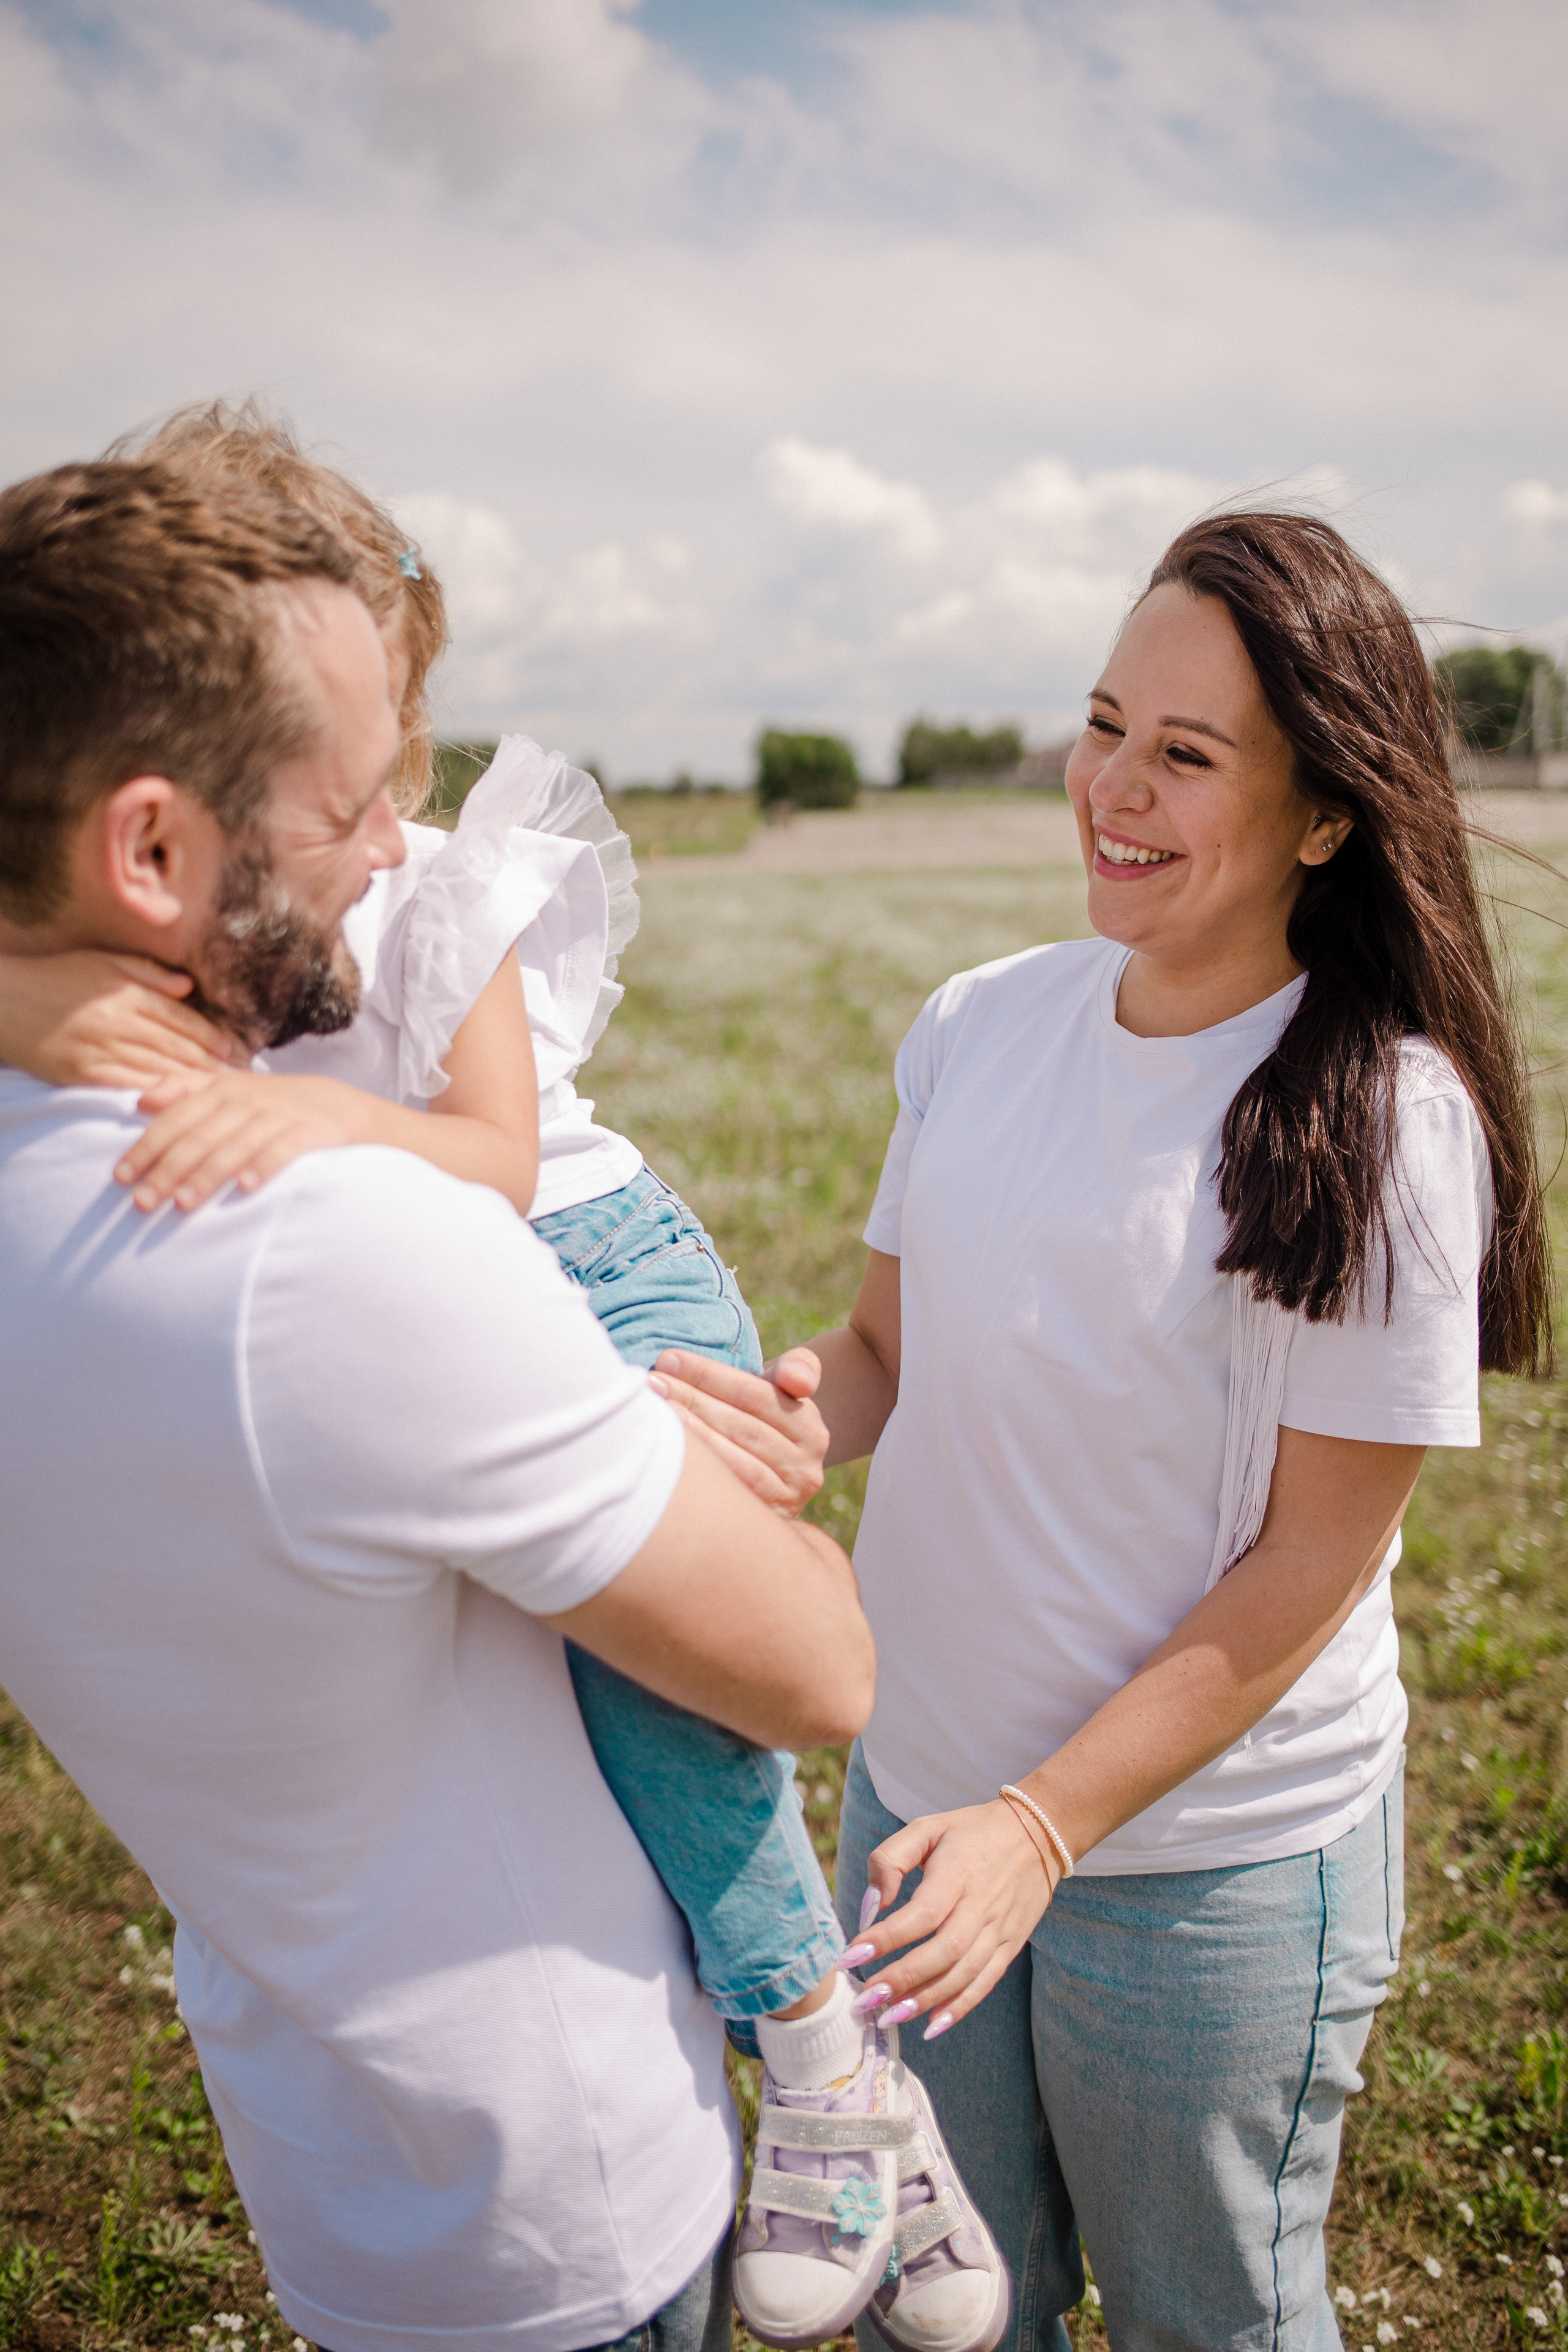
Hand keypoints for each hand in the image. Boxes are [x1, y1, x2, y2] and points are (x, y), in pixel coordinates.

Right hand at [0, 951, 239, 1087]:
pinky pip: (128, 1086)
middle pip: (176, 1045)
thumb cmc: (54, 976)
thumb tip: (188, 986)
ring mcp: (99, 1049)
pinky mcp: (82, 1073)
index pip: (180, 1017)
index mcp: (125, 992)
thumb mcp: (100, 960)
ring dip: (192, 1081)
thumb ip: (146, 971)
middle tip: (238, 1076)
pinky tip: (178, 1102)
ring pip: (158, 1068)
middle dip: (210, 1062)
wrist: (2, 1001)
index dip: (211, 1035)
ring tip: (219, 1092)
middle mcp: (118, 1021)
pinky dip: (156, 1094)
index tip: (233, 1048)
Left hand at [115, 1071, 371, 1211]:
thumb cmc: (276, 1104)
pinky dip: (264, 1166)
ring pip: (234, 1146)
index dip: (146, 1147)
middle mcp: (247, 1101)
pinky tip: (246, 1187)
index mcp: (223, 1090)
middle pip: (198, 1137)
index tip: (120, 1176)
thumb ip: (185, 1089)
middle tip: (143, 1203)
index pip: (175, 1119)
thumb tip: (140, 1100)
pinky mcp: (311, 1131)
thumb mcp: (232, 1087)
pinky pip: (284, 1149)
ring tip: (182, 1203)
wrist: (343, 1107)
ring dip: (207, 1174)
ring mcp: (280, 1115)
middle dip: (167, 1170)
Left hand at [649, 1347, 828, 1515]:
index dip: (709, 1375)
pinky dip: (697, 1471)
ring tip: (654, 1411)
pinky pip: (724, 1494)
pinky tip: (666, 1452)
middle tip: (652, 1382)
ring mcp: (783, 1501)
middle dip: (691, 1400)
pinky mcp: (759, 1522)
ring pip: (732, 1463)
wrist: (774, 1469)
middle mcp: (805, 1471)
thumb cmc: (767, 1414)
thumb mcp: (789, 1385)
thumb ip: (799, 1368)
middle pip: (741, 1428)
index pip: (755, 1395)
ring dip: (690, 1435)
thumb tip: (797, 1379)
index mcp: (811, 1431)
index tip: (669, 1359)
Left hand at [836, 1799, 1057, 2038]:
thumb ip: (890, 1859)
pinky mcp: (1011, 1944)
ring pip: (963, 1974)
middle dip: (902, 1979)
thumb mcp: (927, 1828)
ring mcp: (999, 1928)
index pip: (921, 1914)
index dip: (886, 1938)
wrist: (1036, 1833)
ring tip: (888, 2017)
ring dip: (925, 2000)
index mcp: (957, 1873)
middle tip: (864, 1998)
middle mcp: (981, 1905)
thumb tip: (873, 1904)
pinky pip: (986, 1982)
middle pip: (943, 1952)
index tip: (851, 1955)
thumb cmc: (970, 1832)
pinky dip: (960, 2007)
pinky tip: (932, 2026)